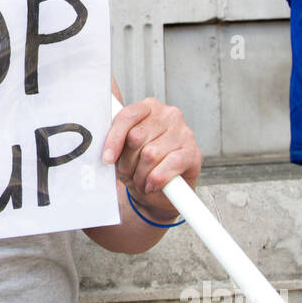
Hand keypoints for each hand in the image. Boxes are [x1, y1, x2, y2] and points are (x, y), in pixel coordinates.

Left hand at [101, 98, 201, 222]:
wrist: (162, 194)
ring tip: (142, 180)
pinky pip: (169, 165)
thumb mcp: (124, 152)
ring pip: (150, 154)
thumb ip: (118, 143)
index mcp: (148, 108)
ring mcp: (184, 132)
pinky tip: (153, 185)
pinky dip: (157, 179)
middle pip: (136, 137)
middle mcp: (168, 115)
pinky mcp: (194, 152)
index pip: (127, 116)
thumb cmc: (141, 166)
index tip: (108, 158)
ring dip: (141, 175)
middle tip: (130, 173)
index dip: (114, 139)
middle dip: (128, 161)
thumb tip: (107, 151)